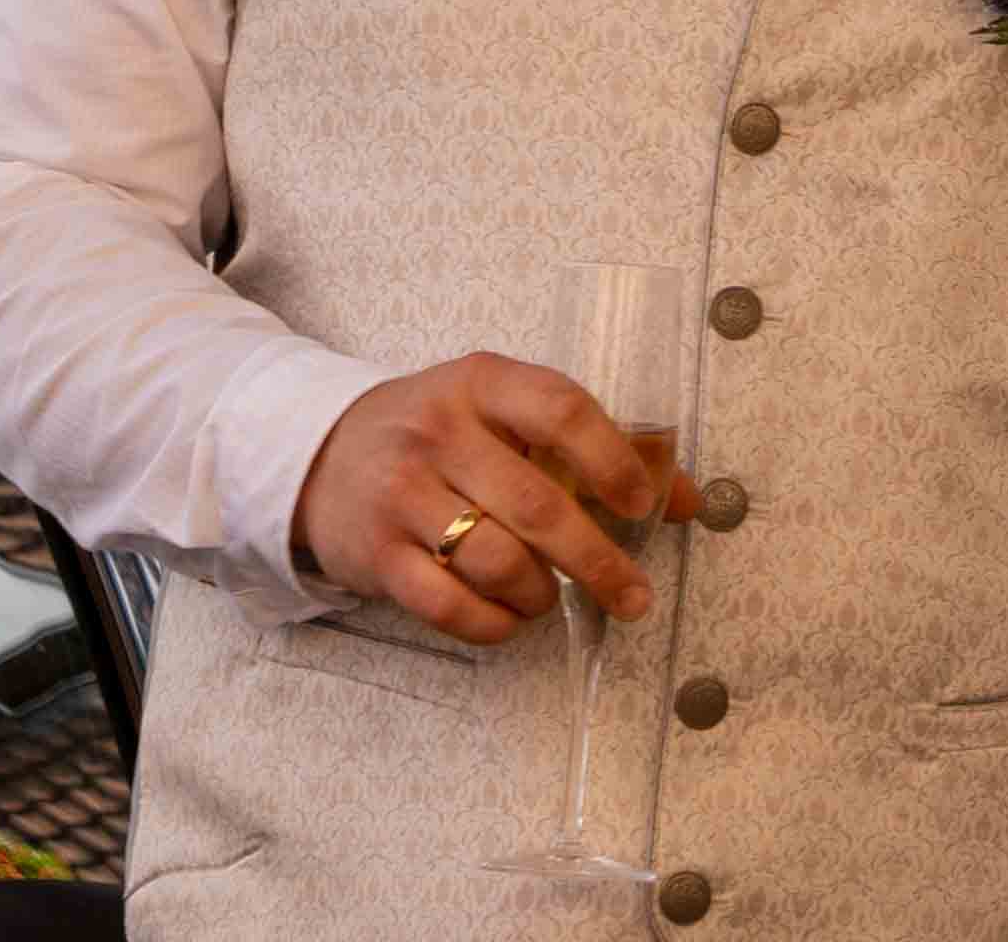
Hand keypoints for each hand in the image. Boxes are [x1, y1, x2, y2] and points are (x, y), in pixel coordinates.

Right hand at [289, 353, 703, 646]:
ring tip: (555, 597)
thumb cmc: (441, 433)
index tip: (644, 504)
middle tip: (633, 594)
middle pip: (536, 505)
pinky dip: (494, 624)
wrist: (321, 454)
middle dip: (597, 560)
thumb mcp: (506, 413)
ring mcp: (401, 495)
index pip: (561, 409)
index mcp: (484, 384)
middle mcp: (439, 434)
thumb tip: (686, 499)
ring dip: (542, 593)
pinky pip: (447, 606)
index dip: (613, 459)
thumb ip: (595, 447)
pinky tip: (513, 619)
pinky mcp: (375, 555)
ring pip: (495, 561)